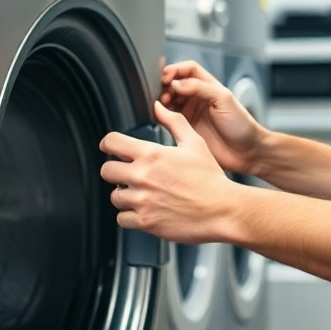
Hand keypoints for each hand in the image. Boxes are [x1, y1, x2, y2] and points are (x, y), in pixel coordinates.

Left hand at [99, 101, 239, 243]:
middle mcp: (142, 176)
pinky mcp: (145, 222)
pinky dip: (130, 216)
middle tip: (128, 174)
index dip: (109, 144)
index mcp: (152, 154)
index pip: (111, 142)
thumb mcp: (195, 143)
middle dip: (116, 171)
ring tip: (142, 194)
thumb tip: (159, 107)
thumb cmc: (211, 178)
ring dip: (124, 195)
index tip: (111, 149)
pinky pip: (122, 219)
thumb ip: (174, 122)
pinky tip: (145, 210)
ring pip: (114, 197)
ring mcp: (142, 201)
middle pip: (106, 171)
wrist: (223, 209)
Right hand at [159, 60, 267, 175]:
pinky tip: (160, 116)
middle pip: (174, 84)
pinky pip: (167, 118)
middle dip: (165, 86)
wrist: (246, 152)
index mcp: (208, 86)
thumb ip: (200, 88)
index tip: (167, 77)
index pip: (187, 70)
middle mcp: (197, 98)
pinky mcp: (185, 129)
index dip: (175, 70)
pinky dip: (160, 115)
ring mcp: (190, 113)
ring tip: (162, 105)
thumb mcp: (224, 99)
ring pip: (168, 100)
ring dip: (162, 100)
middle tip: (164, 94)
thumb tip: (177, 83)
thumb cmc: (242, 125)